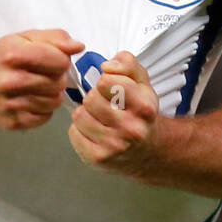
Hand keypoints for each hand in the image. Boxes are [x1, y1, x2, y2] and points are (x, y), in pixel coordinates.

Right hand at [0, 29, 82, 130]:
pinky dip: (42, 109)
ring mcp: (11, 105)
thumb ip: (54, 38)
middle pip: (59, 83)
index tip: (51, 59)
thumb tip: (78, 47)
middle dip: (56, 77)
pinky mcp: (12, 122)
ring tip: (36, 87)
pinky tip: (30, 100)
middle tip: (42, 74)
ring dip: (50, 94)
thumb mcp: (23, 38)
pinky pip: (44, 118)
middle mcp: (11, 82)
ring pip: (54, 102)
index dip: (60, 59)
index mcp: (15, 56)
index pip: (61, 61)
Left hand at [68, 51, 160, 174]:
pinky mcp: (98, 159)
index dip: (105, 81)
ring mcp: (114, 146)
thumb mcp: (142, 82)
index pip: (107, 82)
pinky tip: (94, 131)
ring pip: (79, 115)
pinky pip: (73, 133)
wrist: (147, 151)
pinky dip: (79, 130)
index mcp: (144, 107)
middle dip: (94, 97)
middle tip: (105, 104)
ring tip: (99, 118)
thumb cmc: (141, 113)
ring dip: (85, 113)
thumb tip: (107, 66)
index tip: (111, 88)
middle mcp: (131, 129)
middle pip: (90, 99)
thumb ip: (127, 63)